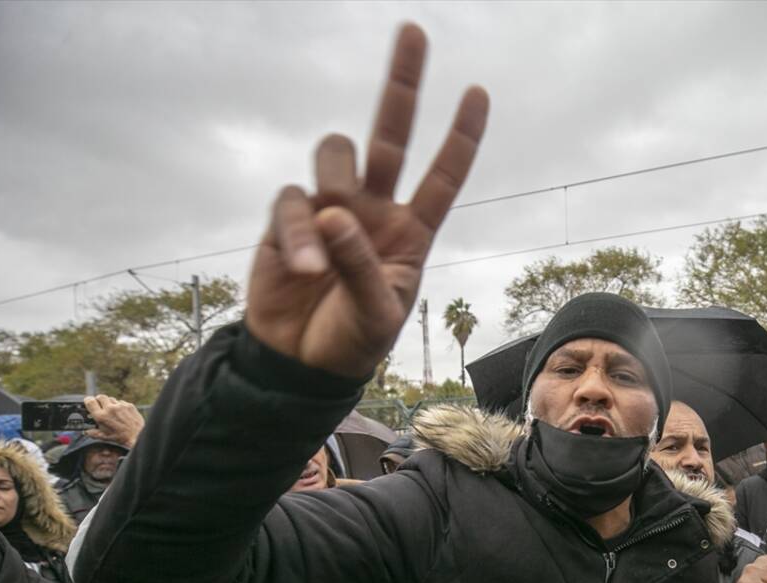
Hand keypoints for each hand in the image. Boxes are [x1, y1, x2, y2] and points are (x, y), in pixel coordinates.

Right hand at [84, 395, 144, 446]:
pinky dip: (119, 406)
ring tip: (111, 411)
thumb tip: (86, 431)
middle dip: (99, 400)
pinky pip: (121, 402)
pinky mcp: (129, 405)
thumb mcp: (104, 437)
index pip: (90, 401)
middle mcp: (110, 409)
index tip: (89, 402)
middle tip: (100, 406)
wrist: (137, 435)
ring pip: (111, 399)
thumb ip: (93, 433)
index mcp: (101, 416)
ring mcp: (120, 406)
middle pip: (100, 396)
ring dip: (109, 403)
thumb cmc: (120, 437)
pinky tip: (121, 413)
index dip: (88, 401)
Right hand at [245, 23, 488, 378]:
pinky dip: (299, 233)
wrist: (300, 364)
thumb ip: (364, 266)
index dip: (460, 137)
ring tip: (329, 239)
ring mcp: (329, 209)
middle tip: (414, 31)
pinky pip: (293, 201)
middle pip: (389, 133)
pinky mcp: (288, 219)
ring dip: (334, 183)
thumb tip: (336, 212)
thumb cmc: (352, 341)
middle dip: (403, 84)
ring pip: (335, 153)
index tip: (478, 93)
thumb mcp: (377, 314)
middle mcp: (373, 209)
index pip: (442, 177)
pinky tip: (304, 269)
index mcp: (410, 232)